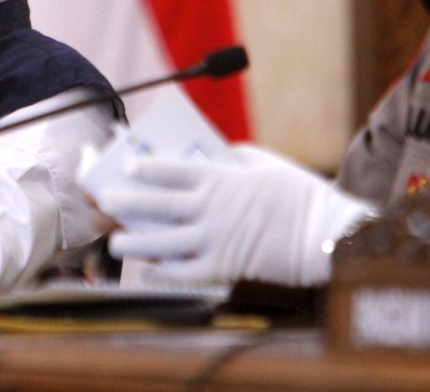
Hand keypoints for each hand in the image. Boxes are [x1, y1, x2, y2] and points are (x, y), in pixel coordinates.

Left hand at [96, 144, 375, 286]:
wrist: (326, 234)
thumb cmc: (298, 194)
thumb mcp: (264, 163)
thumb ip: (232, 157)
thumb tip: (210, 154)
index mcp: (220, 179)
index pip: (172, 171)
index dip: (145, 168)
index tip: (125, 165)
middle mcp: (211, 209)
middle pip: (158, 206)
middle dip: (126, 203)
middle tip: (104, 201)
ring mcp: (215, 240)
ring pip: (164, 243)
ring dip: (135, 242)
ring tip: (115, 241)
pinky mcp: (225, 268)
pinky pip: (186, 273)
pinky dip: (164, 273)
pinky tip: (146, 271)